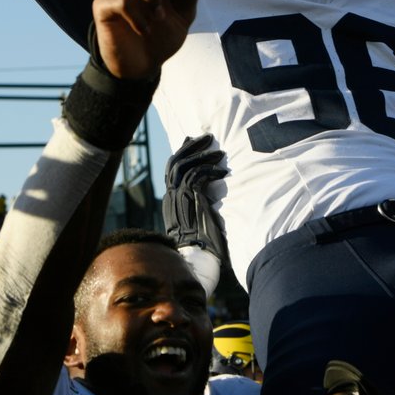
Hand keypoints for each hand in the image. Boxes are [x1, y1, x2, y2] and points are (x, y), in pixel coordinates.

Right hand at [162, 134, 229, 254]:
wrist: (195, 257)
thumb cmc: (200, 242)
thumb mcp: (195, 217)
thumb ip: (196, 201)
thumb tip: (205, 189)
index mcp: (171, 198)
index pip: (172, 168)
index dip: (182, 152)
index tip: (191, 139)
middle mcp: (170, 195)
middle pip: (175, 161)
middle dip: (192, 146)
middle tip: (208, 137)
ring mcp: (177, 197)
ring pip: (185, 165)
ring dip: (203, 155)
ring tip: (220, 152)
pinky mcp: (188, 199)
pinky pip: (198, 176)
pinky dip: (211, 171)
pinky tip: (223, 172)